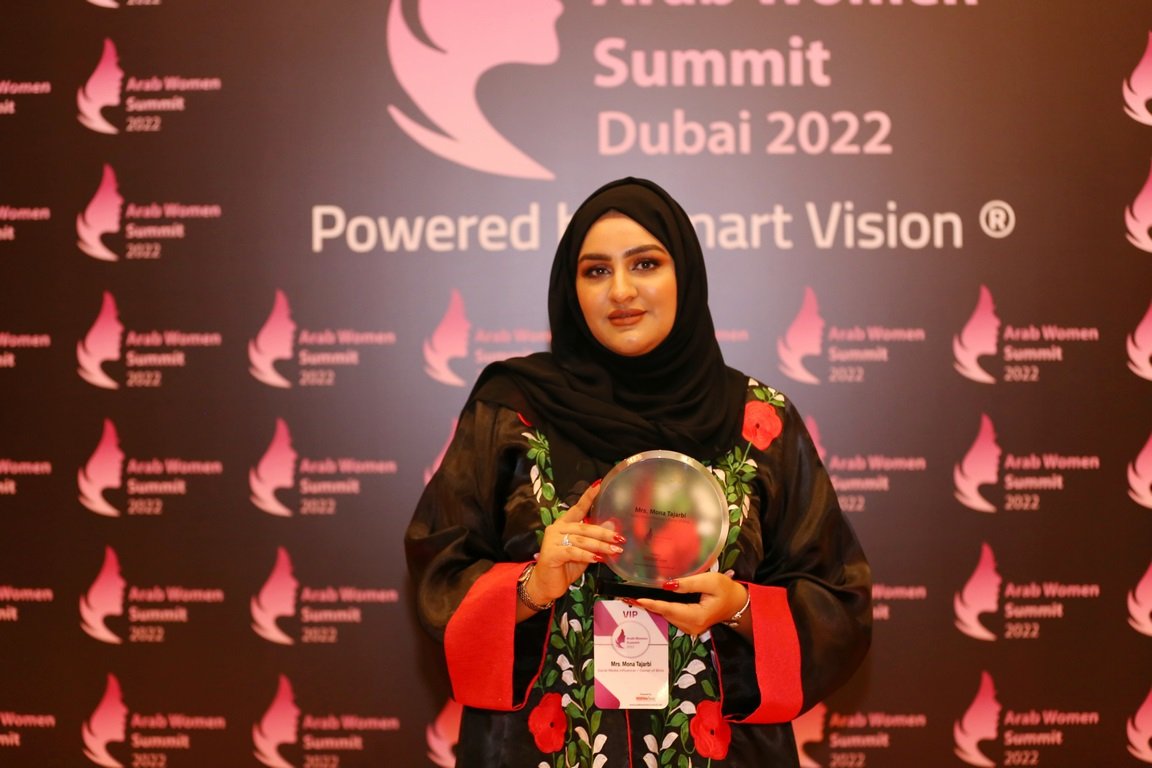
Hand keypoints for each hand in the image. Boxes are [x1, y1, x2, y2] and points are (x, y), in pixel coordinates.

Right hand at [527, 482, 624, 604]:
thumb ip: (594, 541)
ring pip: (581, 540)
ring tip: (614, 551)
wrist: (545, 585)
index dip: (588, 497)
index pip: (578, 508)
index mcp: (564, 524)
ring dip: (600, 546)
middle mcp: (557, 528)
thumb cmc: (565, 567)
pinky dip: (587, 555)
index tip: (599, 485)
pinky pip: (573, 552)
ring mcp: (552, 540)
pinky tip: (597, 558)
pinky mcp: (551, 553)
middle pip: (584, 528)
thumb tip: (613, 528)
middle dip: (604, 533)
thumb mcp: (584, 552)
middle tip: (619, 538)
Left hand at [633, 573, 748, 636]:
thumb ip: (689, 583)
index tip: (637, 599)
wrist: (737, 602)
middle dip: (647, 605)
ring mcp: (689, 627)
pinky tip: (650, 600)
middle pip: (665, 614)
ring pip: (667, 615)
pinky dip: (661, 608)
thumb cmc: (726, 590)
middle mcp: (691, 626)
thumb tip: (668, 585)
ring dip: (652, 606)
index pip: (669, 609)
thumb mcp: (710, 581)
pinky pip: (671, 615)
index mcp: (696, 617)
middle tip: (627, 596)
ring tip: (634, 597)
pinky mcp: (688, 624)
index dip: (652, 604)